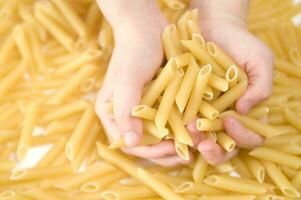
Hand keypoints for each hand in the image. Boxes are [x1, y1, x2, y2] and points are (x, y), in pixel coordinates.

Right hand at [95, 0, 196, 165]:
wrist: (148, 27)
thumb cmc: (134, 51)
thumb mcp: (128, 79)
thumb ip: (126, 110)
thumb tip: (131, 143)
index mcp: (112, 114)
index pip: (129, 145)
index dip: (150, 152)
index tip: (171, 148)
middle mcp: (128, 116)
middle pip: (148, 145)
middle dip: (168, 151)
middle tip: (190, 150)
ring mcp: (146, 110)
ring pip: (162, 137)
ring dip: (180, 142)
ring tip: (198, 142)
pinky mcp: (161, 102)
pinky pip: (173, 122)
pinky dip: (185, 127)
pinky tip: (199, 128)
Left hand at [191, 0, 273, 164]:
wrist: (214, 29)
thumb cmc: (241, 44)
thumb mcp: (259, 61)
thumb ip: (261, 87)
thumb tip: (244, 111)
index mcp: (248, 113)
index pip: (251, 137)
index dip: (242, 136)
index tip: (229, 119)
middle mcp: (227, 120)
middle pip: (226, 148)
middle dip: (215, 150)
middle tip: (203, 142)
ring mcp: (206, 116)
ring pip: (203, 142)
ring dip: (195, 143)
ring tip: (187, 132)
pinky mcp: (187, 108)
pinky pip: (183, 125)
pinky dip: (179, 131)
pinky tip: (174, 128)